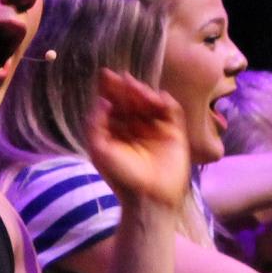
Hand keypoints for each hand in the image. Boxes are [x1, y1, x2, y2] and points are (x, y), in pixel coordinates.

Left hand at [85, 69, 192, 212]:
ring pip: (151, 103)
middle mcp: (136, 128)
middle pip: (132, 100)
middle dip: (127, 88)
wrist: (148, 198)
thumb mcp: (99, 149)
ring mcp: (156, 130)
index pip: (114, 104)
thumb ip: (96, 123)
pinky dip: (166, 102)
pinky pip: (172, 111)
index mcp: (117, 131)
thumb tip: (103, 100)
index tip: (105, 75)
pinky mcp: (175, 134)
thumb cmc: (121, 177)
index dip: (110, 89)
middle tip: (123, 79)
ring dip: (145, 93)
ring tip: (137, 89)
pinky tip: (158, 98)